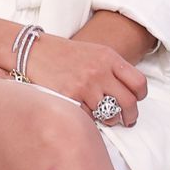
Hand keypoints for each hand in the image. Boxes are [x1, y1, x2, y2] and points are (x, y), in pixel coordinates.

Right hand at [24, 34, 148, 126]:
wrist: (30, 49)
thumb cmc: (61, 53)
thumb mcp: (92, 51)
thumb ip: (111, 68)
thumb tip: (129, 93)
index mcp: (108, 57)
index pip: (139, 83)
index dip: (140, 96)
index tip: (136, 100)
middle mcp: (99, 71)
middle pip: (129, 102)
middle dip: (130, 116)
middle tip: (126, 119)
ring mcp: (85, 85)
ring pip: (110, 114)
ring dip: (109, 120)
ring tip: (104, 117)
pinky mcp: (70, 97)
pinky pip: (89, 118)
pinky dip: (89, 118)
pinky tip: (83, 111)